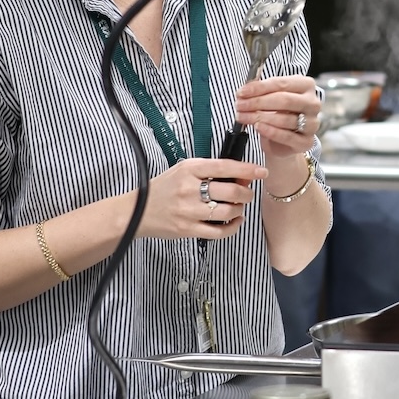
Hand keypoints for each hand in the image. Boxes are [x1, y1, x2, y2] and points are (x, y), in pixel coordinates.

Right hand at [139, 157, 265, 240]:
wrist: (137, 211)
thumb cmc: (164, 188)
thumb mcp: (183, 170)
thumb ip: (209, 171)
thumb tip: (241, 176)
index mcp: (189, 170)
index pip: (224, 167)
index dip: (246, 170)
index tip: (261, 172)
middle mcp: (189, 189)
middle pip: (230, 192)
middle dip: (246, 193)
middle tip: (247, 193)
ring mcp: (189, 211)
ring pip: (228, 212)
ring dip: (240, 209)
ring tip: (238, 206)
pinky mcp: (188, 229)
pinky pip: (219, 231)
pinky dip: (233, 227)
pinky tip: (235, 221)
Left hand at [235, 74, 321, 160]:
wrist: (283, 140)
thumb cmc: (277, 113)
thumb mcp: (270, 98)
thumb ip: (261, 92)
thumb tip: (244, 91)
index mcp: (306, 85)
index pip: (281, 83)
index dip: (259, 87)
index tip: (241, 92)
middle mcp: (313, 103)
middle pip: (284, 100)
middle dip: (258, 102)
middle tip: (239, 105)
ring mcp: (312, 123)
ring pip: (284, 119)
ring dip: (259, 117)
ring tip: (243, 117)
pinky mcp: (306, 142)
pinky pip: (286, 136)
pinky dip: (270, 131)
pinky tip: (257, 127)